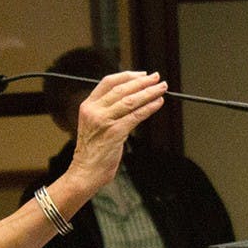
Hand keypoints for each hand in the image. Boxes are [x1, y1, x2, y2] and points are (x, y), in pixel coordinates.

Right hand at [68, 71, 166, 193]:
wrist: (85, 172)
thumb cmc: (92, 152)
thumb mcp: (93, 126)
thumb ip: (106, 111)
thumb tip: (130, 100)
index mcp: (87, 106)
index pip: (108, 82)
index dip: (127, 76)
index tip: (142, 75)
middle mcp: (94, 110)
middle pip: (122, 89)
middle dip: (142, 82)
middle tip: (157, 78)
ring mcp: (104, 121)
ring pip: (130, 100)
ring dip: (149, 92)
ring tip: (161, 88)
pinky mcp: (115, 132)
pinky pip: (136, 116)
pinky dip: (149, 108)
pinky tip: (157, 103)